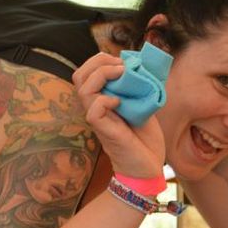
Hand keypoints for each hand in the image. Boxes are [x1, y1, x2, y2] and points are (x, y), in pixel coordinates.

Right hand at [72, 52, 165, 178]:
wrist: (148, 167)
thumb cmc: (145, 140)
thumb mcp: (143, 105)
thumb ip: (137, 87)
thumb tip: (138, 64)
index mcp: (102, 99)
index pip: (86, 71)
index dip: (101, 60)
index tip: (123, 64)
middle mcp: (95, 107)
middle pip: (79, 75)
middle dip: (99, 62)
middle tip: (121, 68)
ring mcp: (98, 119)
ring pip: (83, 88)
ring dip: (104, 75)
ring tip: (123, 78)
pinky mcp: (103, 131)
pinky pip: (93, 110)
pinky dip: (106, 100)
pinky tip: (120, 102)